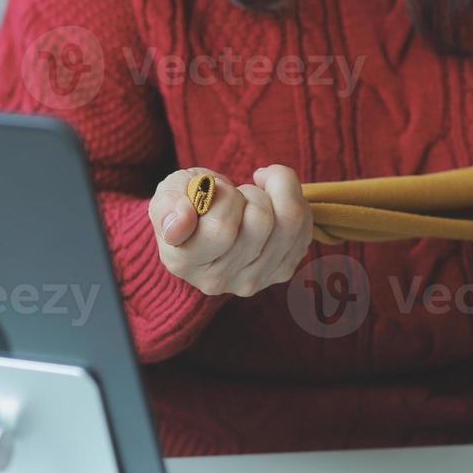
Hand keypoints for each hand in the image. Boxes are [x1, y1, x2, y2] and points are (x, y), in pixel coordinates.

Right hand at [147, 165, 313, 296]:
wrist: (206, 221)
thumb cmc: (186, 202)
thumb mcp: (168, 193)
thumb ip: (167, 205)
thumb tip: (179, 224)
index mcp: (184, 262)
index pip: (222, 229)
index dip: (224, 197)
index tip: (209, 191)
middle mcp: (218, 280)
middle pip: (260, 221)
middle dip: (250, 192)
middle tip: (233, 195)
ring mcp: (252, 281)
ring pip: (289, 221)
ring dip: (274, 194)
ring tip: (253, 196)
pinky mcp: (281, 272)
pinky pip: (305, 226)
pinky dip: (293, 202)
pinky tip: (271, 204)